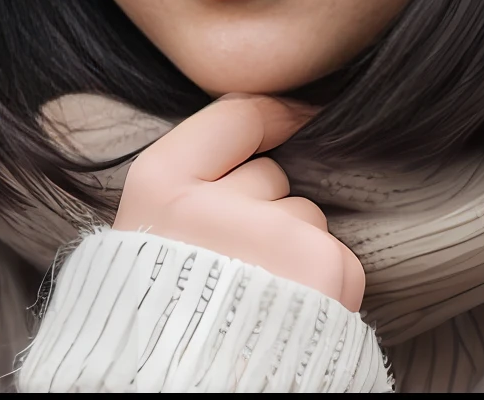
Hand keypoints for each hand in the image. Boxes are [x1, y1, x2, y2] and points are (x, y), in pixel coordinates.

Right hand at [113, 94, 363, 309]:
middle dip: (264, 211)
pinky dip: (323, 286)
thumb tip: (272, 125)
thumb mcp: (147, 243)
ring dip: (293, 252)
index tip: (294, 115)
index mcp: (156, 192)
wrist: (182, 396)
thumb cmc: (163, 327)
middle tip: (233, 269)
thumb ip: (189, 189)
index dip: (270, 113)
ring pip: (305, 218)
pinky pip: (336, 256)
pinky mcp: (322, 269)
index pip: (232, 116)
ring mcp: (270, 234)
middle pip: (271, 177)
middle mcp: (210, 205)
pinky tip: (289, 318)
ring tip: (257, 302)